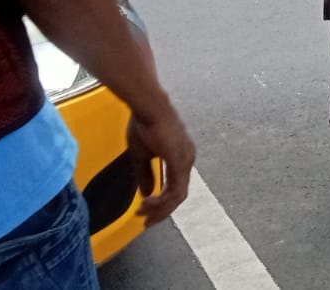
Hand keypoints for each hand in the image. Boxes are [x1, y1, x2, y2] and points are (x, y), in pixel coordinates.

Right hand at [126, 103, 195, 225]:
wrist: (147, 107)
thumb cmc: (143, 125)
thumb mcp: (142, 155)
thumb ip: (145, 175)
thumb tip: (146, 194)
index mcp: (180, 157)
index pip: (176, 188)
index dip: (161, 203)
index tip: (144, 212)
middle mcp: (187, 160)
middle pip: (179, 196)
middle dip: (161, 211)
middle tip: (146, 222)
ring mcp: (186, 161)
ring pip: (178, 196)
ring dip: (160, 208)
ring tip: (143, 213)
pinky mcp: (180, 161)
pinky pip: (175, 189)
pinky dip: (162, 200)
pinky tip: (148, 203)